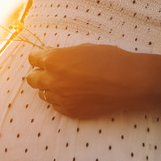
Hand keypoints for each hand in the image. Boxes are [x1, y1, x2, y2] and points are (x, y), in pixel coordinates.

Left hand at [26, 43, 158, 117]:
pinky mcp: (69, 111)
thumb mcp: (83, 48)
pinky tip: (72, 94)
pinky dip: (60, 100)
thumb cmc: (109, 59)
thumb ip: (63, 54)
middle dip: (38, 74)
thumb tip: (52, 56)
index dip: (38, 58)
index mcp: (54, 60)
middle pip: (32, 79)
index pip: (33, 59)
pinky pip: (55, 106)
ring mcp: (60, 98)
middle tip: (48, 72)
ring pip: (42, 94)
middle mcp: (52, 80)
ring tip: (63, 84)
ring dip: (49, 88)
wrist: (128, 82)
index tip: (41, 59)